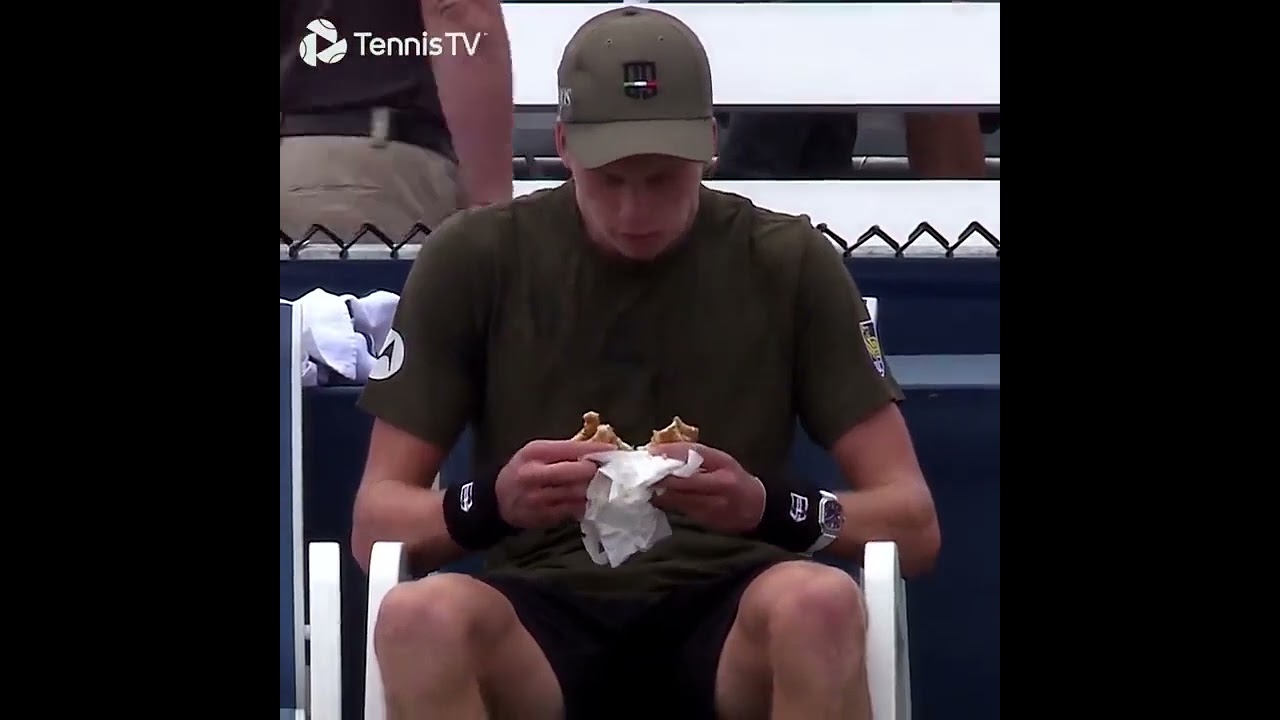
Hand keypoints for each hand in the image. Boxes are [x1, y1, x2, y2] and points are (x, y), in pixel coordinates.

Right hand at [495, 439, 614, 528]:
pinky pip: (574, 510)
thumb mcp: (536, 452)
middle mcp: (534, 475)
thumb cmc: (522, 470)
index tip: (612, 450)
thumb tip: (598, 448)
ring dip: (595, 490)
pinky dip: (586, 505)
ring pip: (578, 493)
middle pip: (577, 472)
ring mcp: (538, 498)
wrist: (497, 499)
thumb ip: (563, 450)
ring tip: (605, 485)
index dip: (595, 449)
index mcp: (534, 453)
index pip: (571, 449)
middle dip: (596, 471)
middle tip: (609, 470)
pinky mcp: (544, 517)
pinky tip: (592, 501)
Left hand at [649, 443, 765, 534]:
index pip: (696, 453)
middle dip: (662, 476)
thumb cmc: (735, 480)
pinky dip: (667, 504)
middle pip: (685, 479)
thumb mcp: (722, 462)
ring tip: (645, 485)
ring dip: (660, 492)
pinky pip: (681, 511)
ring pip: (680, 499)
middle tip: (642, 471)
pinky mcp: (707, 521)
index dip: (671, 451)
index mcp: (725, 464)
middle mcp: (721, 484)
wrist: (757, 509)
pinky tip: (657, 499)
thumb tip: (663, 450)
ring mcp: (715, 505)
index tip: (651, 450)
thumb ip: (698, 456)